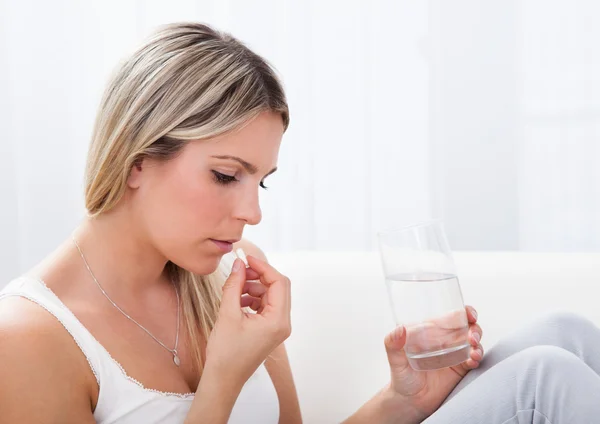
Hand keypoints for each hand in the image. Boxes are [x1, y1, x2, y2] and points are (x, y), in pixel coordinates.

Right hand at [202, 255, 291, 388]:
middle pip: (278, 288)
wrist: (223, 380)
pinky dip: (253, 298)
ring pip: (271, 296)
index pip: (279, 283)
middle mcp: (283, 323)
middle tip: (240, 270)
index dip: (263, 267)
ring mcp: (277, 328)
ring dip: (255, 287)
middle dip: (260, 276)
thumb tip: (238, 264)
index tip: (247, 258)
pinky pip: (266, 306)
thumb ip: (234, 285)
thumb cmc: (226, 353)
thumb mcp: (228, 314)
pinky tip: (237, 300)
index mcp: (278, 320)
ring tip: (235, 288)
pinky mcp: (269, 331)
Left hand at [383, 306, 482, 420]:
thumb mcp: (395, 360)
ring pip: (474, 342)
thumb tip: (399, 329)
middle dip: (475, 329)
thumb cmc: (401, 377)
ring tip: (473, 352)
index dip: (464, 311)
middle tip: (472, 337)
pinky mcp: (460, 369)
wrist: (410, 402)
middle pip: (468, 327)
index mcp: (431, 331)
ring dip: (478, 343)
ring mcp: (455, 354)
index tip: (469, 314)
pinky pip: (473, 359)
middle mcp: (445, 340)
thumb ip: (393, 345)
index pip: (451, 316)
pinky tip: (472, 361)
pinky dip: (477, 358)